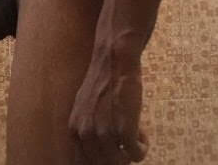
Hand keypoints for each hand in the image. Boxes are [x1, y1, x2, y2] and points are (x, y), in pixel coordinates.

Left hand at [68, 46, 148, 163]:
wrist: (113, 62)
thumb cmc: (102, 81)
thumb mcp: (84, 107)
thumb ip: (86, 128)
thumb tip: (93, 149)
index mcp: (75, 130)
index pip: (83, 162)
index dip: (101, 160)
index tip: (114, 153)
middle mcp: (86, 134)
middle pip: (104, 164)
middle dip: (118, 157)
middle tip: (125, 144)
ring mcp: (105, 134)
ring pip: (121, 162)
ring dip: (131, 152)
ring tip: (134, 134)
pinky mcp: (124, 131)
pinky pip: (136, 155)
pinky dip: (142, 148)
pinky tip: (142, 135)